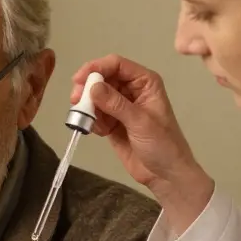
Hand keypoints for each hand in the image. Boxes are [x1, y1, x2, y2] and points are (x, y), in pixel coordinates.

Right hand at [73, 55, 213, 230]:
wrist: (165, 175)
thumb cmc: (163, 145)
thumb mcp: (140, 122)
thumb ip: (116, 104)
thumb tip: (92, 87)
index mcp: (145, 83)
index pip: (116, 65)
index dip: (96, 68)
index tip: (78, 79)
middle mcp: (132, 90)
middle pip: (102, 78)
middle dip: (87, 88)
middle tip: (75, 101)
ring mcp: (121, 107)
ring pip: (95, 96)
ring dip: (87, 106)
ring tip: (87, 120)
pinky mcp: (112, 122)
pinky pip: (95, 114)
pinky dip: (91, 120)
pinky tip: (97, 131)